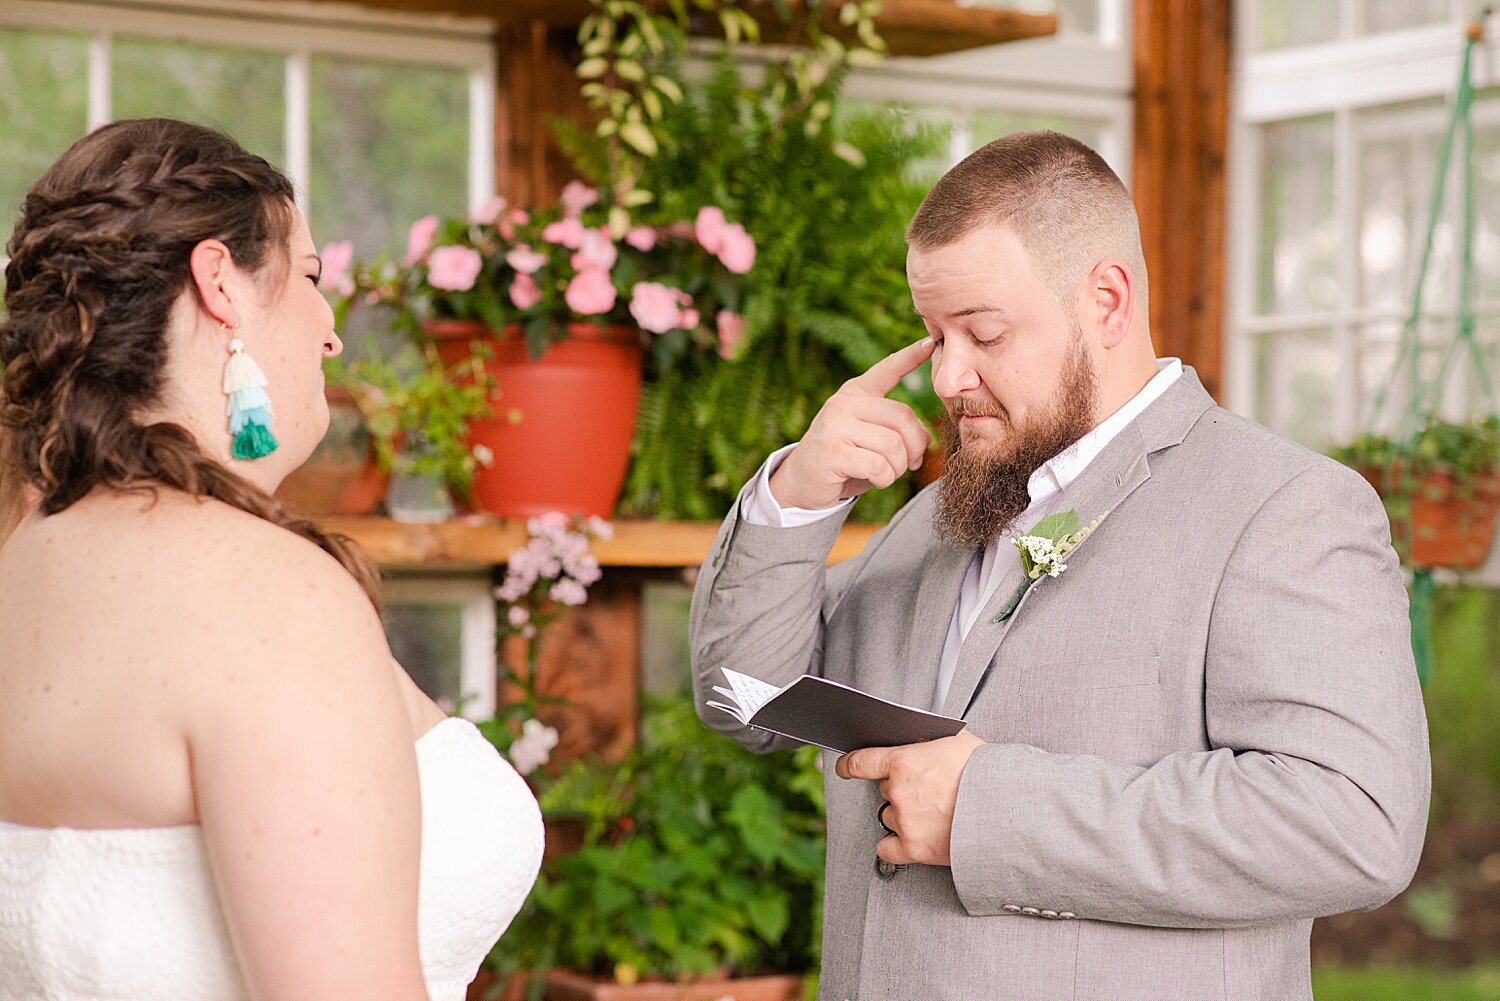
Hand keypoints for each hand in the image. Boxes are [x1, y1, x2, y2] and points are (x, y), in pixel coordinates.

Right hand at [770, 338, 934, 509]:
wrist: (801, 483)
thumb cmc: (844, 460)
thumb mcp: (868, 437)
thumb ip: (894, 429)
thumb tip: (927, 437)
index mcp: (855, 394)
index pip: (887, 369)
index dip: (910, 356)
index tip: (929, 342)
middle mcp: (845, 403)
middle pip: (903, 417)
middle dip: (915, 446)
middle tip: (910, 463)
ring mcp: (835, 426)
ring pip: (893, 445)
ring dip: (898, 467)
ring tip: (887, 473)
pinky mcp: (832, 452)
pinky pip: (879, 466)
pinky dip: (885, 479)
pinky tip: (875, 480)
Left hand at [835, 730, 984, 866]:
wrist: (1007, 810)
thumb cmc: (987, 773)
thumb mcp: (955, 742)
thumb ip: (927, 745)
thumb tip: (915, 745)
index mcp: (903, 762)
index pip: (860, 762)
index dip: (848, 765)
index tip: (843, 768)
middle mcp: (898, 792)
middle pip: (884, 790)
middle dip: (902, 789)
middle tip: (929, 792)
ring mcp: (904, 821)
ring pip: (888, 816)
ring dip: (903, 815)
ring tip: (933, 813)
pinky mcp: (914, 849)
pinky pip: (887, 848)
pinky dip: (896, 845)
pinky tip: (913, 838)